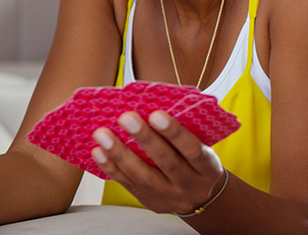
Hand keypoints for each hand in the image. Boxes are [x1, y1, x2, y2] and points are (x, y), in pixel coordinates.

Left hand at [91, 110, 226, 214]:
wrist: (203, 196)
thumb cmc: (195, 159)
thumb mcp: (201, 146)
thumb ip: (182, 131)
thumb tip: (148, 103)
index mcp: (208, 168)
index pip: (193, 150)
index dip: (175, 133)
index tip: (156, 114)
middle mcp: (192, 186)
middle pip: (167, 163)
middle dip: (145, 139)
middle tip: (125, 117)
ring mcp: (172, 198)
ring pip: (144, 178)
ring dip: (120, 155)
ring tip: (102, 134)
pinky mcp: (153, 204)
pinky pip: (130, 186)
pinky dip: (112, 169)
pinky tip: (98, 152)